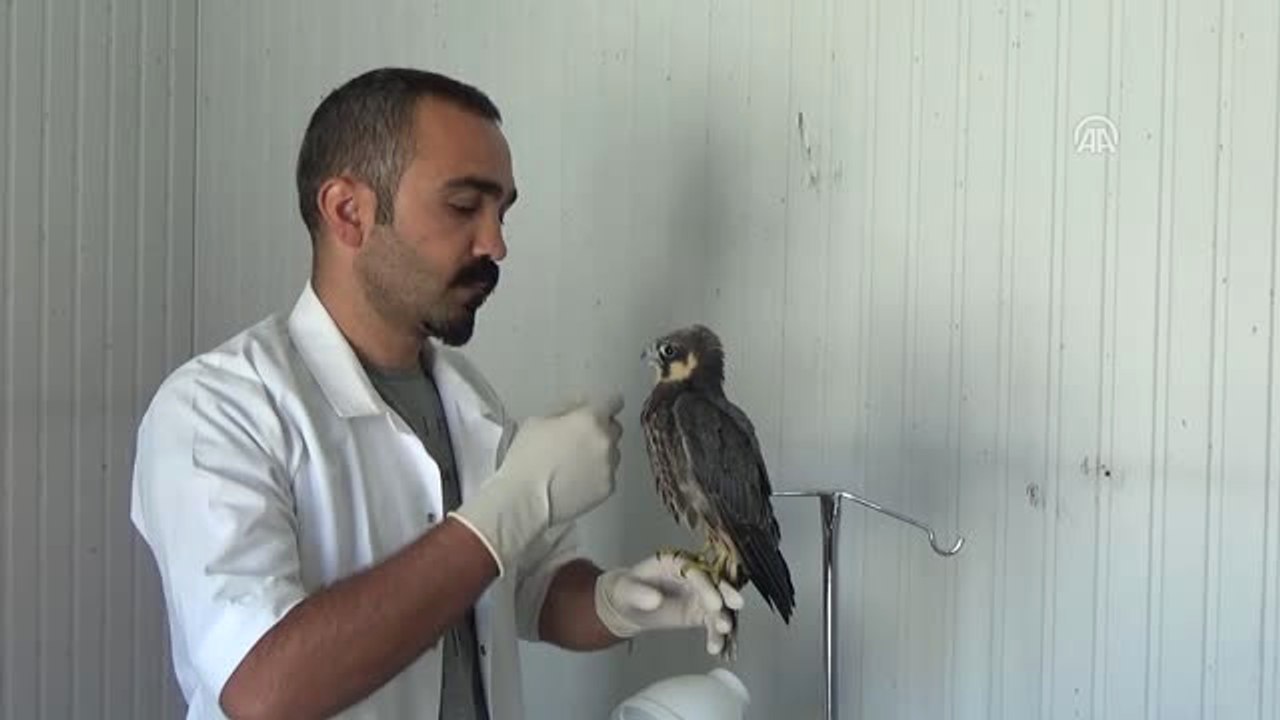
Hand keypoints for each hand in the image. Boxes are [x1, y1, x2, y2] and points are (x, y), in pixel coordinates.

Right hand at [450, 394, 622, 575]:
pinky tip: (574, 479)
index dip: (603, 404)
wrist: (524, 499)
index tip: (597, 410)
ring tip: (574, 463)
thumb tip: (577, 407)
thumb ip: (565, 409)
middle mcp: (604, 441)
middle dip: (599, 430)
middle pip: (614, 428)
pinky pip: (607, 475)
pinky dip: (596, 476)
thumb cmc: (525, 460)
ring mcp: (608, 466)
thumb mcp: (538, 421)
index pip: (613, 401)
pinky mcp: (607, 488)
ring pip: (612, 453)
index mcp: (589, 419)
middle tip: (578, 439)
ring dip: (599, 454)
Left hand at [594, 554, 745, 654]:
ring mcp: (698, 594)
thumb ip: (640, 593)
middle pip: (714, 583)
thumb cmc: (627, 589)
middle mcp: (691, 576)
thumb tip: (655, 599)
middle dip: (726, 594)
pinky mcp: (699, 612)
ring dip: (723, 617)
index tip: (714, 602)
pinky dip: (715, 634)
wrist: (628, 605)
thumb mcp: (627, 589)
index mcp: (675, 562)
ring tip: (723, 631)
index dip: (707, 586)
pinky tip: (715, 646)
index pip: (696, 571)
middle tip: (734, 606)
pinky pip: (711, 622)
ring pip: (717, 604)